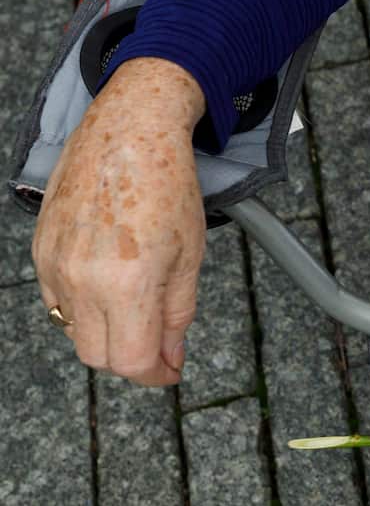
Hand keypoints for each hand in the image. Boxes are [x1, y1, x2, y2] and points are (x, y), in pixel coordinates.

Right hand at [31, 58, 207, 385]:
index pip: (130, 361)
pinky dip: (84, 306)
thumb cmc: (169, 186)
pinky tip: (111, 282)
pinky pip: (58, 301)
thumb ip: (178, 313)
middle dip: (132, 357)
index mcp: (127, 283)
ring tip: (139, 303)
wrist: (130, 131)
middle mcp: (82, 281)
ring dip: (108, 331)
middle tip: (160, 342)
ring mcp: (55, 266)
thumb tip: (170, 358)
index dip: (155, 374)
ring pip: (76, 331)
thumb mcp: (192, 254)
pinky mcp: (40, 250)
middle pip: (99, 356)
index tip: (171, 370)